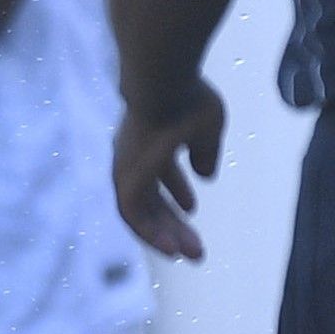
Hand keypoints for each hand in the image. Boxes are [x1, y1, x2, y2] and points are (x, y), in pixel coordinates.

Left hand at [112, 80, 227, 262]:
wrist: (163, 79)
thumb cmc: (187, 95)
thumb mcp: (208, 127)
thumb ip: (206, 151)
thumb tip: (205, 176)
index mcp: (148, 143)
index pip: (158, 177)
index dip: (176, 195)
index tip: (193, 210)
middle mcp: (131, 159)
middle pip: (150, 200)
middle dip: (174, 226)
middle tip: (197, 250)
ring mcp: (126, 168)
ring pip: (140, 213)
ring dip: (163, 236)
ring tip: (188, 255)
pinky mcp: (126, 178)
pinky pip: (133, 215)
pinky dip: (151, 233)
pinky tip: (172, 248)